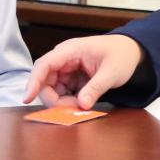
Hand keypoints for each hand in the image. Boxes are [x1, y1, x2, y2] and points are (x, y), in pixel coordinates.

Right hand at [22, 35, 143, 109]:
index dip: (33, 81)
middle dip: (54, 98)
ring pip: (53, 89)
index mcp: (71, 50)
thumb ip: (96, 87)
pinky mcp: (72, 78)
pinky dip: (69, 101)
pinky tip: (82, 102)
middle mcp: (65, 58)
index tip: (27, 98)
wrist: (133, 51)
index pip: (45, 64)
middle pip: (45, 81)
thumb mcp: (112, 72)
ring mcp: (67, 68)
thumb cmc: (122, 55)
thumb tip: (82, 104)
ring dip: (62, 102)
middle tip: (73, 109)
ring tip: (83, 104)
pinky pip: (62, 92)